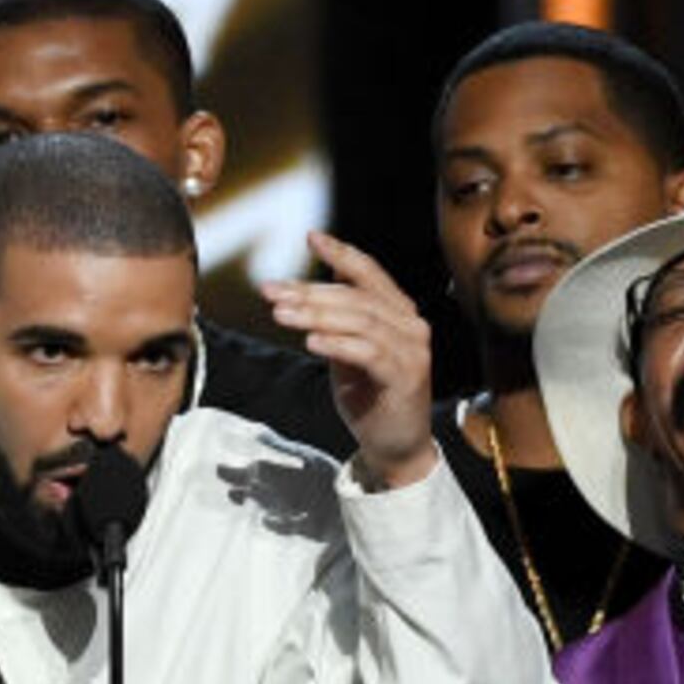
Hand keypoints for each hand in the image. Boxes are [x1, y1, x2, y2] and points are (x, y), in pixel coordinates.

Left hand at [258, 233, 437, 485]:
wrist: (394, 446)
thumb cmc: (370, 396)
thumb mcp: (348, 350)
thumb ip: (340, 318)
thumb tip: (322, 280)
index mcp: (399, 313)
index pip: (369, 274)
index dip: (341, 253)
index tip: (311, 238)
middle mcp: (411, 326)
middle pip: (357, 297)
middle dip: (310, 292)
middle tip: (272, 291)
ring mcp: (412, 352)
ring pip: (361, 321)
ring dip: (317, 315)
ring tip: (281, 313)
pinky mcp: (406, 378)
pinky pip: (369, 353)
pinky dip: (338, 344)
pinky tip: (311, 341)